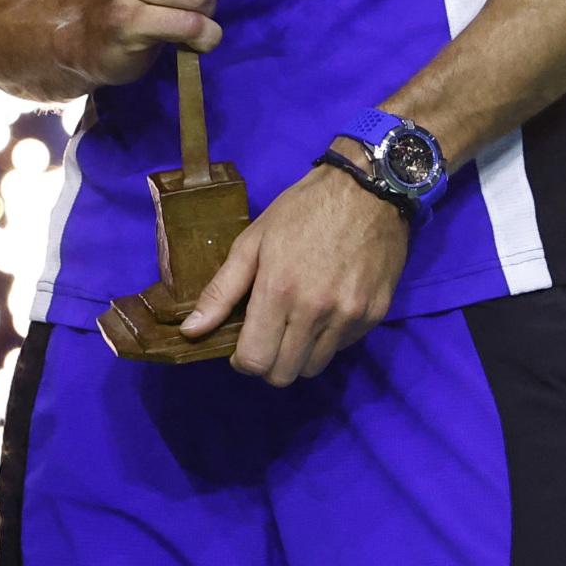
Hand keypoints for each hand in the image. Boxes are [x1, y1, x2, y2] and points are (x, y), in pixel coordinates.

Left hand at [180, 156, 408, 385]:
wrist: (367, 190)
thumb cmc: (302, 211)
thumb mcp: (253, 241)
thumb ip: (221, 290)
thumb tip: (191, 330)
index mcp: (279, 290)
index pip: (255, 361)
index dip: (243, 360)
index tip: (243, 344)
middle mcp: (316, 311)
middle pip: (283, 375)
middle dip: (269, 363)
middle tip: (268, 336)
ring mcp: (349, 316)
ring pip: (314, 367)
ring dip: (298, 355)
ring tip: (296, 323)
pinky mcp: (375, 316)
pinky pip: (342, 348)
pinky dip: (328, 340)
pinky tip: (325, 310)